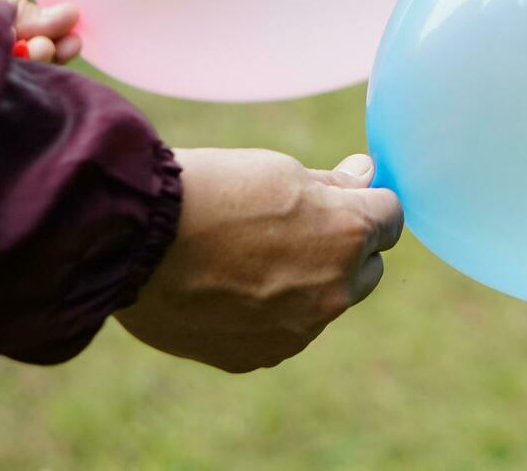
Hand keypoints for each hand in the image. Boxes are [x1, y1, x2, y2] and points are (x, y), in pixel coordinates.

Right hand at [115, 148, 403, 372]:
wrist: (136, 241)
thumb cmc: (212, 191)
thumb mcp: (281, 171)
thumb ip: (334, 186)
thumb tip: (367, 176)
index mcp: (349, 234)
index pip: (391, 217)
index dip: (366, 204)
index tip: (341, 199)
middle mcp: (336, 290)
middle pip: (366, 268)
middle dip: (344, 250)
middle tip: (292, 228)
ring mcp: (299, 329)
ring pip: (323, 303)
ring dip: (305, 283)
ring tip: (245, 258)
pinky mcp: (261, 356)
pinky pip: (283, 331)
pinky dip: (268, 313)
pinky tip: (227, 289)